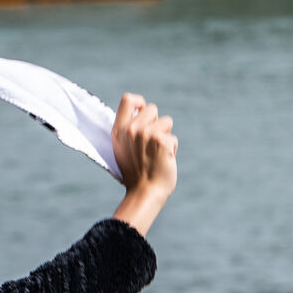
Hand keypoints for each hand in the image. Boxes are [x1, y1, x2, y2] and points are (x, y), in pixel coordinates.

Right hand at [111, 93, 176, 235]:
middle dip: (156, 124)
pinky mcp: (161, 141)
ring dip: (166, 136)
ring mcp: (146, 134)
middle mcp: (131, 129)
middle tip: (150, 144)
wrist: (144, 193)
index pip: (128, 99)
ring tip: (157, 153)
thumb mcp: (122, 149)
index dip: (140, 103)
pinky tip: (164, 160)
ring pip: (167, 121)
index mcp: (119, 130)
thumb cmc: (136, 174)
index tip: (143, 115)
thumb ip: (128, 130)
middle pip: (152, 109)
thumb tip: (140, 111)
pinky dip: (172, 149)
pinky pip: (173, 138)